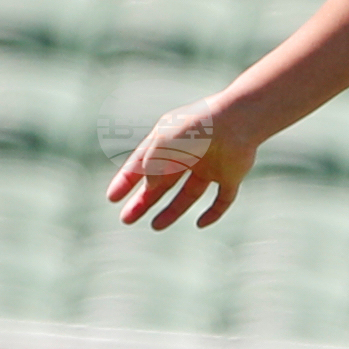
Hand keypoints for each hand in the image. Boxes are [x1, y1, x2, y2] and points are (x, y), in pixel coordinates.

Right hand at [106, 98, 256, 229]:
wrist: (236, 121)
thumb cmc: (195, 129)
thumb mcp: (163, 145)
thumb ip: (152, 167)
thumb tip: (150, 188)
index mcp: (168, 140)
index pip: (141, 163)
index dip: (126, 181)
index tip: (112, 198)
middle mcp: (188, 154)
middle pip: (162, 183)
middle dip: (144, 201)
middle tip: (126, 219)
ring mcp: (211, 165)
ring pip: (188, 194)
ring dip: (172, 211)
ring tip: (155, 227)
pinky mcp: (232, 175)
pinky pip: (223, 199)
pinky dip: (214, 213)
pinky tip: (201, 224)